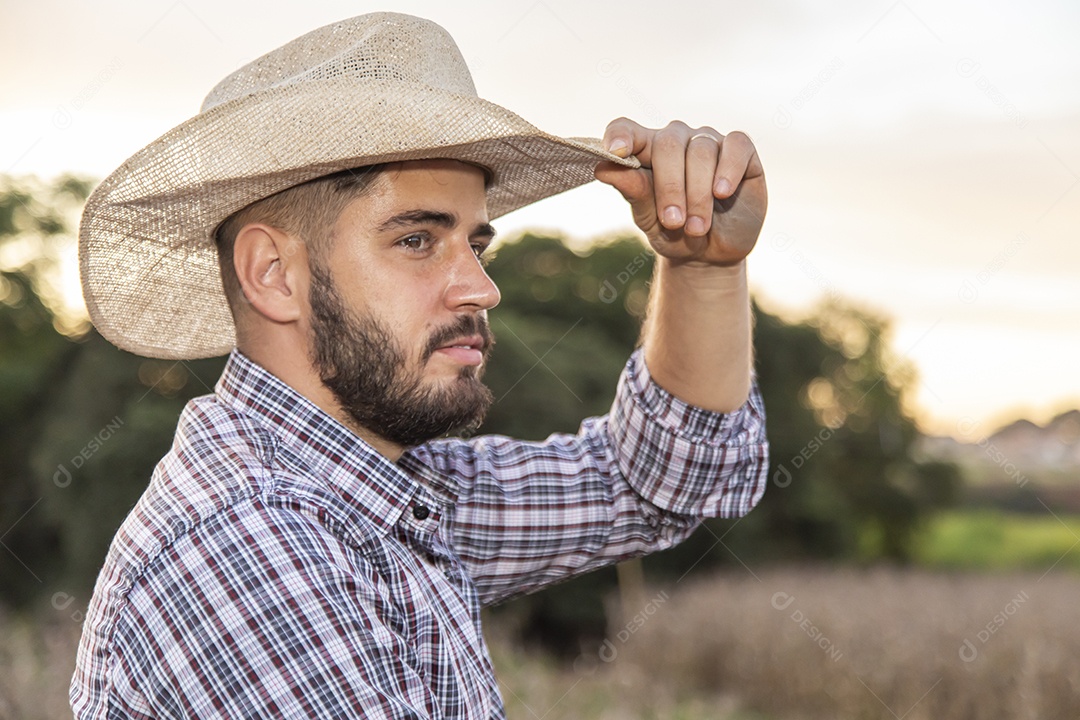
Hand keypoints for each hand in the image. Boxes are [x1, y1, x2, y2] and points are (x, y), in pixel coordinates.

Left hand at [594, 118, 766, 266]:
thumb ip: (633, 192)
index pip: (628, 130)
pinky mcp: (741, 151)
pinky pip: (736, 146)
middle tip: (672, 222)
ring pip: (701, 152)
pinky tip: (721, 192)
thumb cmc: (673, 232)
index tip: (615, 152)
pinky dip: (728, 169)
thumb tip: (604, 168)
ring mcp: (709, 142)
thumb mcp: (649, 219)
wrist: (710, 254)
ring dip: (698, 194)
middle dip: (669, 187)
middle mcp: (677, 139)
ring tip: (695, 228)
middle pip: (668, 145)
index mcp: (646, 150)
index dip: (621, 136)